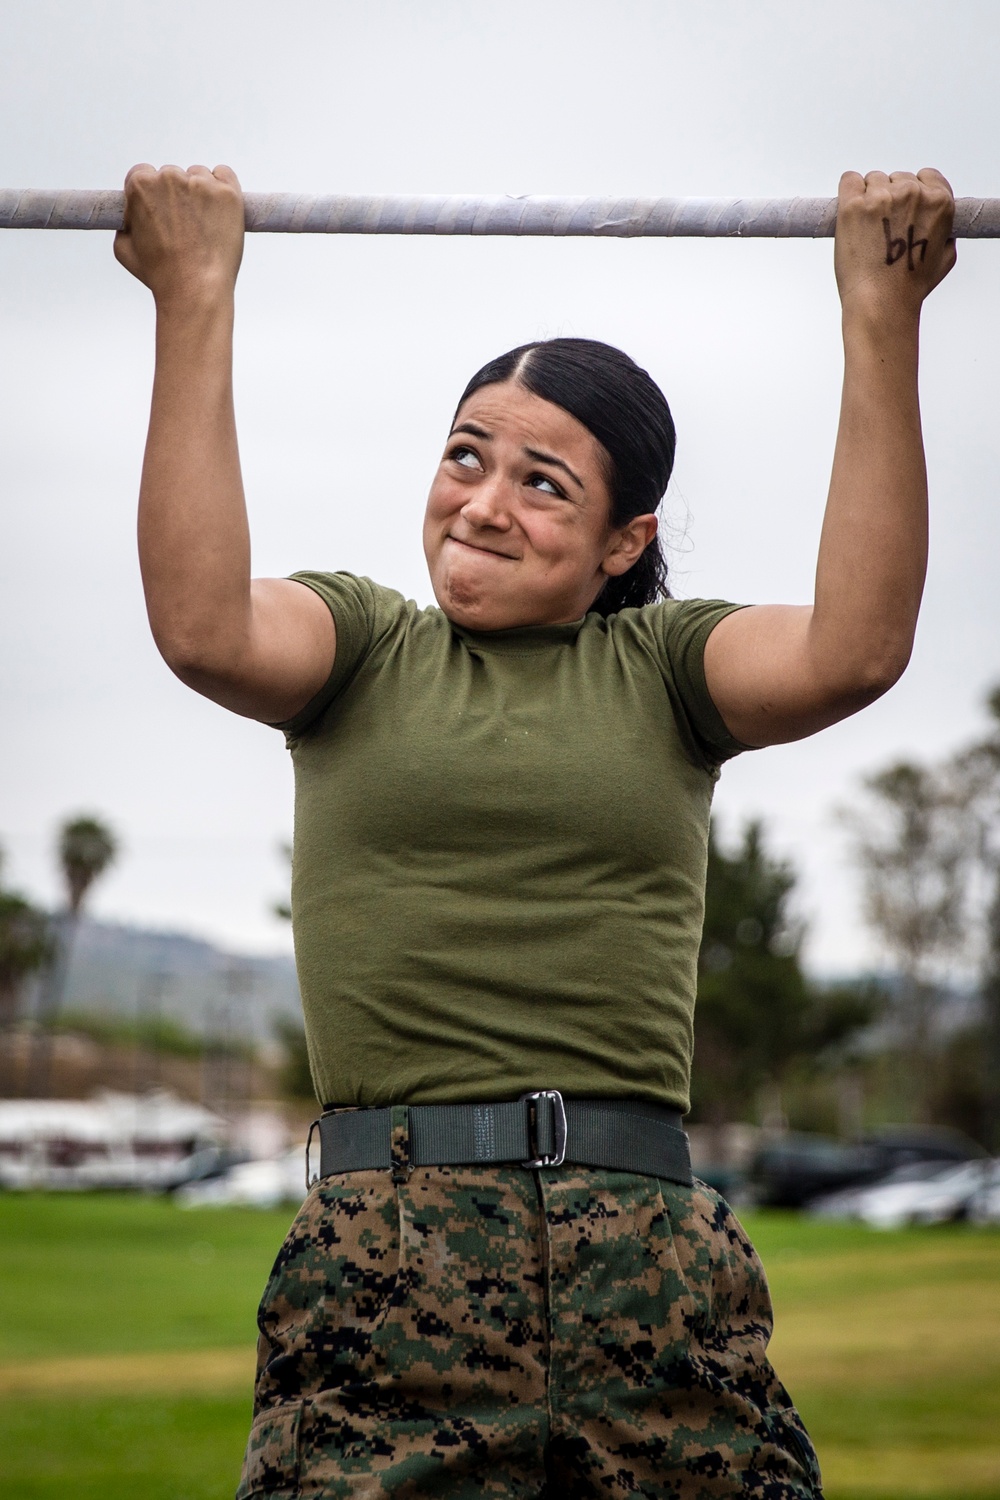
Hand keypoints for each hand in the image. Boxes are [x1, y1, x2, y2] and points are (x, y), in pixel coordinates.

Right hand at [114, 163, 244, 305]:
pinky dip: (222, 187)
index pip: (143, 173)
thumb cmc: (160, 275)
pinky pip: (224, 174)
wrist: (196, 291)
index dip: (150, 195)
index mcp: (140, 184)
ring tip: (202, 228)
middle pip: (172, 175)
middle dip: (175, 196)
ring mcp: (201, 183)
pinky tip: (220, 209)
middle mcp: (170, 177)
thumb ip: (125, 223)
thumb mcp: (123, 249)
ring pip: (198, 176)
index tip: (159, 212)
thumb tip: (131, 216)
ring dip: (199, 193)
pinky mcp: (228, 192)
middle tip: (183, 227)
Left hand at [834, 168, 955, 321]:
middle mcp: (912, 193)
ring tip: (866, 231)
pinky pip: (849, 180)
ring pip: (872, 180)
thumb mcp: (945, 258)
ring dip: (867, 198)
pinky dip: (848, 192)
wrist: (881, 304)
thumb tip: (941, 228)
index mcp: (939, 202)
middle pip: (896, 178)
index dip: (913, 193)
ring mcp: (881, 197)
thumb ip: (945, 233)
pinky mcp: (853, 205)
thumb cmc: (909, 288)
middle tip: (881, 230)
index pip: (926, 176)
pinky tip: (850, 214)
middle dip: (888, 199)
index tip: (903, 211)